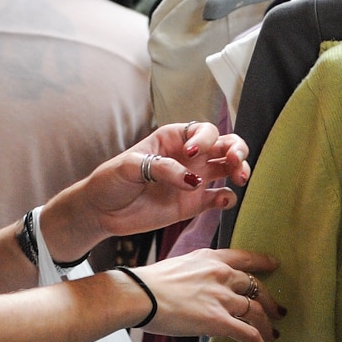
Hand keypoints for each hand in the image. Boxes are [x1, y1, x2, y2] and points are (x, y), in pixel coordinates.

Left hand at [54, 122, 252, 248]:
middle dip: (236, 149)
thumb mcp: (129, 166)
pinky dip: (227, 198)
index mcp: (173, 138)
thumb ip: (161, 169)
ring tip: (240, 178)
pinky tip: (224, 201)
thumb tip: (193, 181)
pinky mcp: (193, 204)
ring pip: (227, 169)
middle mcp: (189, 156)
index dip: (204, 139)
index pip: (202, 130)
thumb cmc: (111, 180)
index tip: (193, 153)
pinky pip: (219, 198)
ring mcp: (194, 179)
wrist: (101, 211)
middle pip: (224, 145)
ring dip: (239, 170)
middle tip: (234, 161)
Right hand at [130, 248, 282, 341]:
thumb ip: (195, 275)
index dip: (262, 262)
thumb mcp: (177, 267)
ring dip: (267, 325)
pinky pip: (249, 335)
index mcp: (209, 258)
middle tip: (277, 311)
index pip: (244, 257)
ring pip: (256, 311)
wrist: (139, 295)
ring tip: (273, 335)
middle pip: (256, 285)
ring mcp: (222, 297)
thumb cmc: (148, 284)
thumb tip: (198, 292)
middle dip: (269, 300)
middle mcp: (221, 274)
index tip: (274, 265)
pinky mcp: (219, 321)